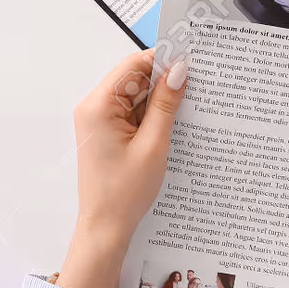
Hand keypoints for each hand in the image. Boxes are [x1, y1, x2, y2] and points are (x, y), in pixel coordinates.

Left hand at [56, 51, 187, 287]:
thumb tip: (179, 71)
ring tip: (185, 110)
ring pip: (135, 95)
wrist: (105, 227)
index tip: (190, 61)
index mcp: (98, 106)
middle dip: (163, 82)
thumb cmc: (125, 192)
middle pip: (134, 78)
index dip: (162, 60)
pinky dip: (150, 114)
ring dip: (158, 100)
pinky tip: (170, 124)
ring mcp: (98, 120)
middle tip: (195, 86)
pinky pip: (131, 112)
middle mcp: (93, 108)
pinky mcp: (106, 132)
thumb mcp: (153, 144)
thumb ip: (166, 104)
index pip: (133, 66)